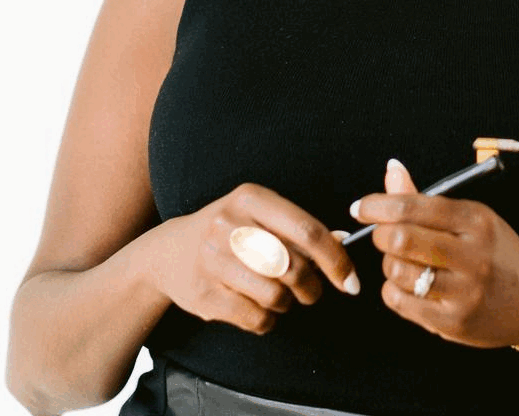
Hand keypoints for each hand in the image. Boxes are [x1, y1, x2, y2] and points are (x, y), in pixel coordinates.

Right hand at [148, 183, 359, 333]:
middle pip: (293, 266)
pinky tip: (259, 308)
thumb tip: (342, 243)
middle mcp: (230, 224)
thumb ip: (297, 228)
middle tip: (311, 291)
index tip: (351, 282)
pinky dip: (267, 320)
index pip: (307, 230)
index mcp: (251, 197)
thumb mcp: (259, 214)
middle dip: (312, 286)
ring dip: (287, 303)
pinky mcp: (204, 294)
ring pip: (276, 296)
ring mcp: (214, 260)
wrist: (168, 252)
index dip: (336, 260)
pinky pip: (255, 319)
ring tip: (279, 295)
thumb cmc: (230, 231)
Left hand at [354, 160, 518, 348]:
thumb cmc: (495, 251)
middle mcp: (471, 255)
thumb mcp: (470, 217)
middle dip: (380, 234)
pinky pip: (401, 302)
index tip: (361, 207)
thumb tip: (391, 170)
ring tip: (401, 260)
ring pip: (397, 271)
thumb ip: (424, 199)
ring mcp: (463, 292)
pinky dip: (393, 289)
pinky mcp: (453, 323)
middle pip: (402, 239)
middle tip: (382, 234)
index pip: (414, 206)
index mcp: (475, 220)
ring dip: (388, 263)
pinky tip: (406, 283)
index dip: (378, 205)